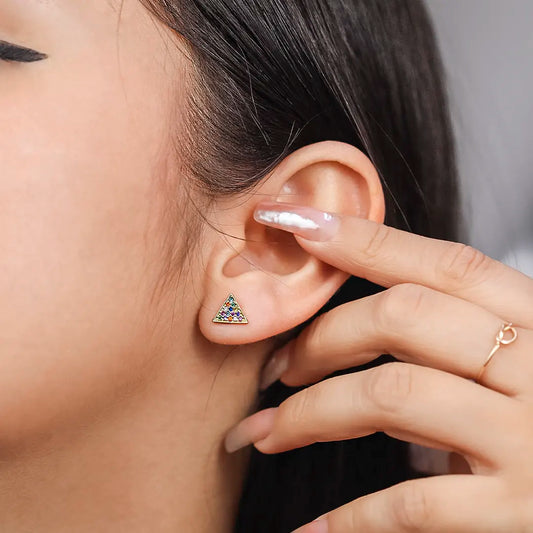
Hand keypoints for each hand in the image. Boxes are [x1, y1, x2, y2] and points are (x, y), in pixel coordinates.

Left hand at [224, 201, 532, 531]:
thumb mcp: (515, 359)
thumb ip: (450, 339)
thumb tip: (351, 326)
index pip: (442, 264)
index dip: (363, 240)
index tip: (296, 224)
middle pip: (403, 316)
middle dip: (322, 337)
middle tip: (278, 367)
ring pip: (391, 395)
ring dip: (309, 414)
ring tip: (267, 432)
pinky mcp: (523, 512)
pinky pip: (414, 505)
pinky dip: (351, 518)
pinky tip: (311, 529)